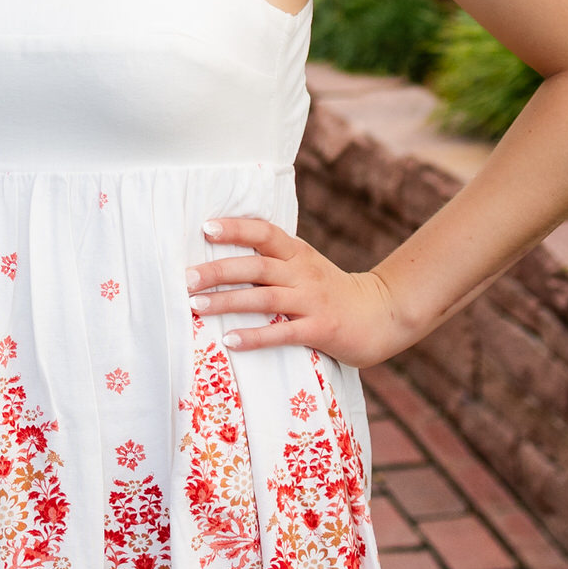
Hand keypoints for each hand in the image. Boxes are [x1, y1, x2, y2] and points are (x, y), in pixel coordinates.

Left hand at [186, 216, 404, 366]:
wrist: (381, 315)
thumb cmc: (331, 291)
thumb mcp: (306, 266)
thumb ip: (275, 260)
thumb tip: (224, 255)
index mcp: (298, 254)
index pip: (265, 233)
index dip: (236, 229)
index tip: (206, 228)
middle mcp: (303, 273)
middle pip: (257, 267)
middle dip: (219, 271)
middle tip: (186, 278)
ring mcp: (312, 301)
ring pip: (264, 299)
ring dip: (228, 302)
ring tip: (196, 307)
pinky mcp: (320, 329)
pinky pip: (282, 333)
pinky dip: (255, 336)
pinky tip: (230, 341)